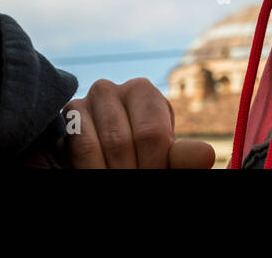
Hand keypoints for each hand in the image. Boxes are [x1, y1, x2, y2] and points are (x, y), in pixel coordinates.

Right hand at [64, 77, 215, 168]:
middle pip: (121, 142)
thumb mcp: (164, 159)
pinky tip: (97, 173)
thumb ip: (181, 158)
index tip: (155, 176)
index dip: (154, 165)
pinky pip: (78, 146)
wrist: (109, 160)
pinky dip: (89, 168)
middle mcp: (111, 89)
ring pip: (95, 146)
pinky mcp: (65, 119)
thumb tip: (205, 154)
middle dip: (129, 171)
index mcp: (143, 92)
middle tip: (134, 182)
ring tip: (116, 178)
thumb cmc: (142, 157)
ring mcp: (84, 101)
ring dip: (108, 172)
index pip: (150, 135)